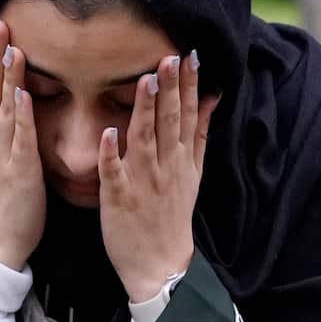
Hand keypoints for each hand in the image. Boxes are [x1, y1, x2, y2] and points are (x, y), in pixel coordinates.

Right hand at [0, 17, 45, 271]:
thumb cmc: (6, 199)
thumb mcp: (4, 154)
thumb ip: (8, 126)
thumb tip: (16, 99)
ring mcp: (3, 151)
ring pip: (2, 104)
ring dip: (6, 73)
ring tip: (9, 42)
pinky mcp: (18, 169)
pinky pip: (19, 136)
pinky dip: (19, 113)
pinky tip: (22, 91)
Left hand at [99, 52, 217, 303]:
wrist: (161, 265)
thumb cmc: (173, 217)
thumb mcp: (194, 174)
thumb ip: (201, 134)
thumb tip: (212, 97)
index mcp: (182, 160)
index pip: (188, 116)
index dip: (189, 86)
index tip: (189, 56)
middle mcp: (165, 167)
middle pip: (169, 123)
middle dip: (170, 90)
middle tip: (169, 57)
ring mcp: (142, 182)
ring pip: (144, 141)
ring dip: (145, 111)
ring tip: (144, 81)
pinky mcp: (119, 199)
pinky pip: (114, 174)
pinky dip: (111, 154)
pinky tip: (108, 132)